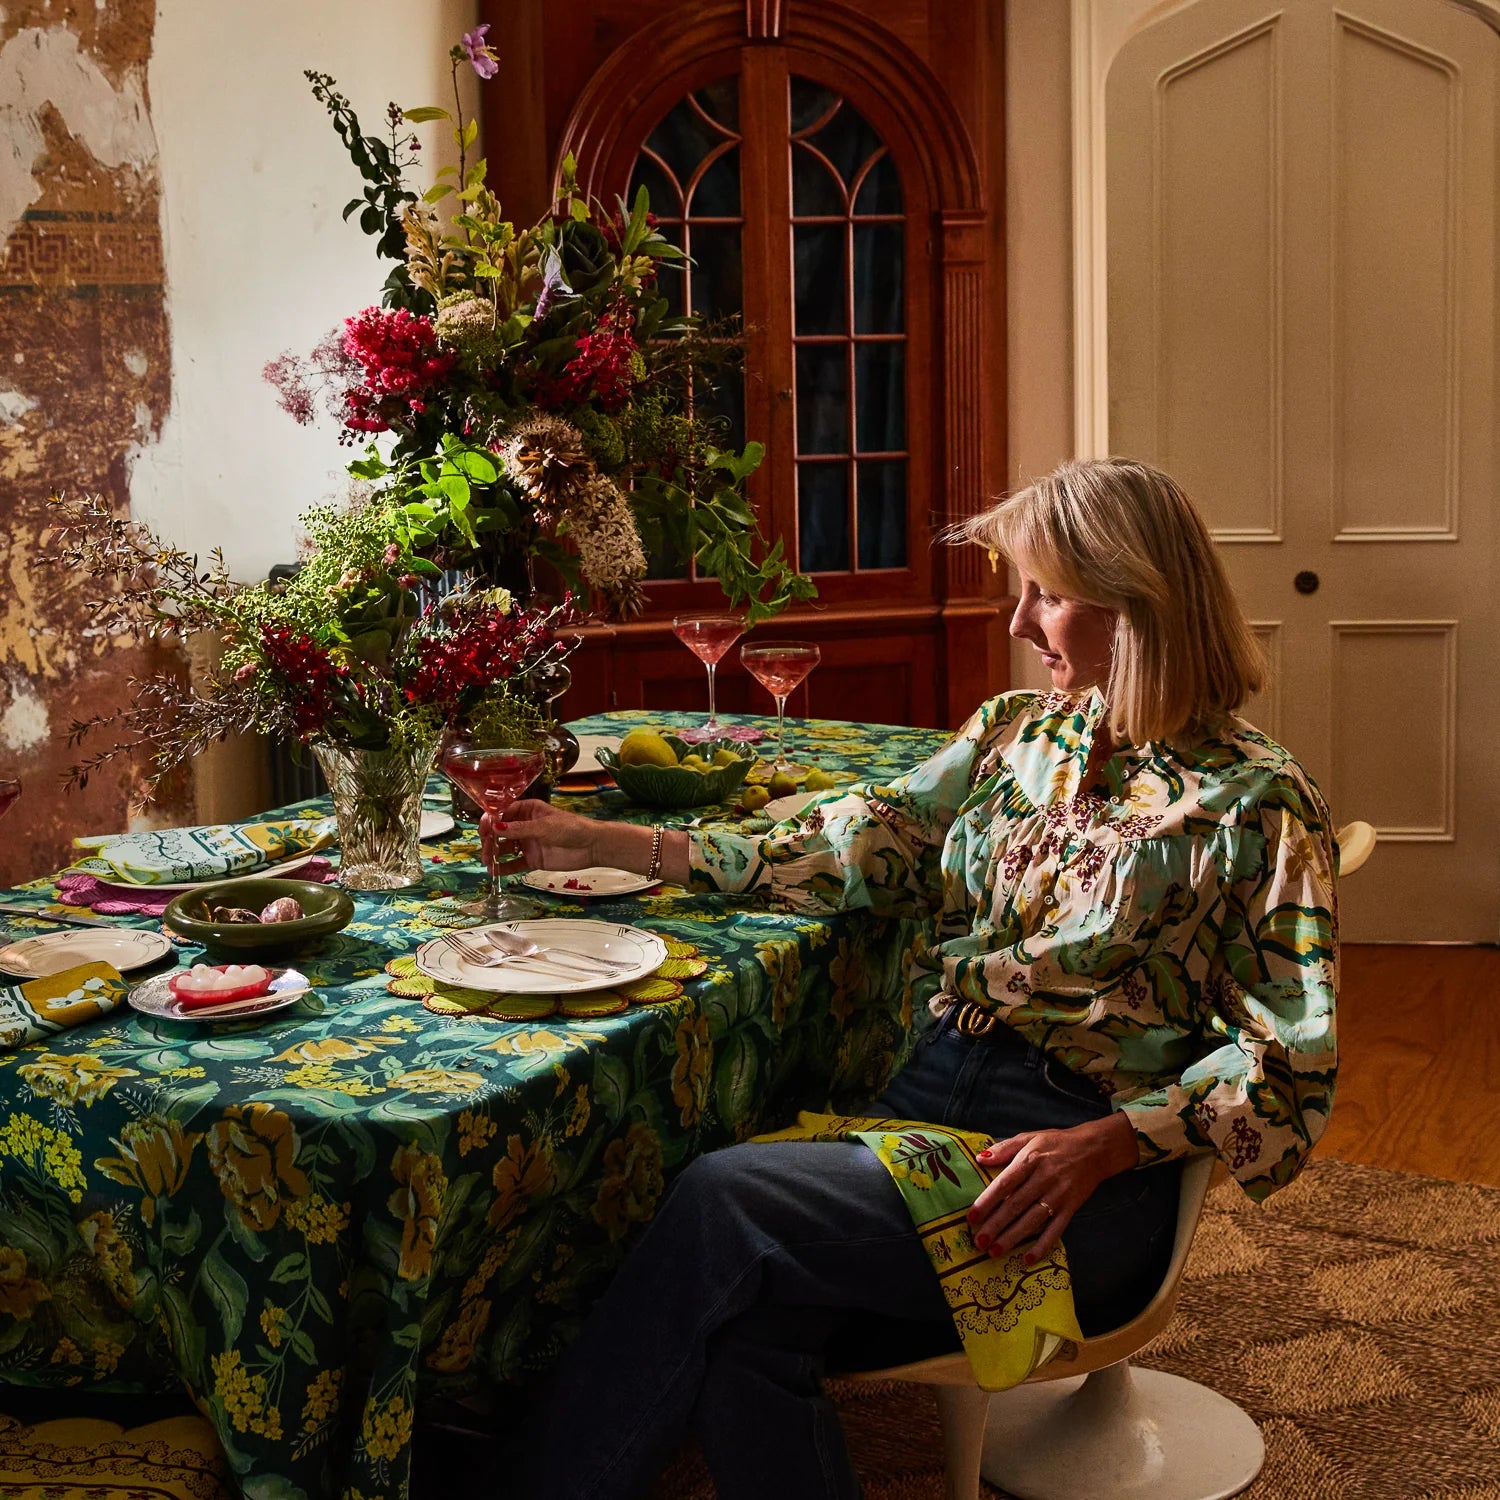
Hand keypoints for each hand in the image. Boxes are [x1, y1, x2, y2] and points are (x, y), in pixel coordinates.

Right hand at [483, 800, 598, 871]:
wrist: (592, 846)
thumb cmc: (571, 828)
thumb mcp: (543, 827)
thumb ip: (519, 829)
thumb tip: (495, 827)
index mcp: (527, 811)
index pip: (503, 813)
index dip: (490, 820)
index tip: (483, 830)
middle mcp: (524, 826)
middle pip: (500, 831)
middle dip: (490, 840)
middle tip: (485, 851)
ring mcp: (528, 843)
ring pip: (504, 848)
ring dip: (494, 854)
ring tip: (488, 862)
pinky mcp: (533, 859)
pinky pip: (515, 863)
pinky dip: (504, 867)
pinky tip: (495, 871)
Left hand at [966, 1111, 1137, 1263]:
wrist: (1094, 1149)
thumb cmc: (1057, 1142)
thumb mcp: (1029, 1137)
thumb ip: (1004, 1148)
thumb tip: (980, 1159)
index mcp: (1030, 1159)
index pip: (1005, 1183)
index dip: (987, 1201)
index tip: (972, 1216)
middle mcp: (1044, 1178)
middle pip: (1016, 1205)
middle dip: (995, 1225)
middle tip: (978, 1241)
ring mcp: (1059, 1196)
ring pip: (1032, 1220)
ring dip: (1013, 1238)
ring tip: (994, 1251)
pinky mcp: (1071, 1208)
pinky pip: (1055, 1230)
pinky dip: (1042, 1246)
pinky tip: (1027, 1259)